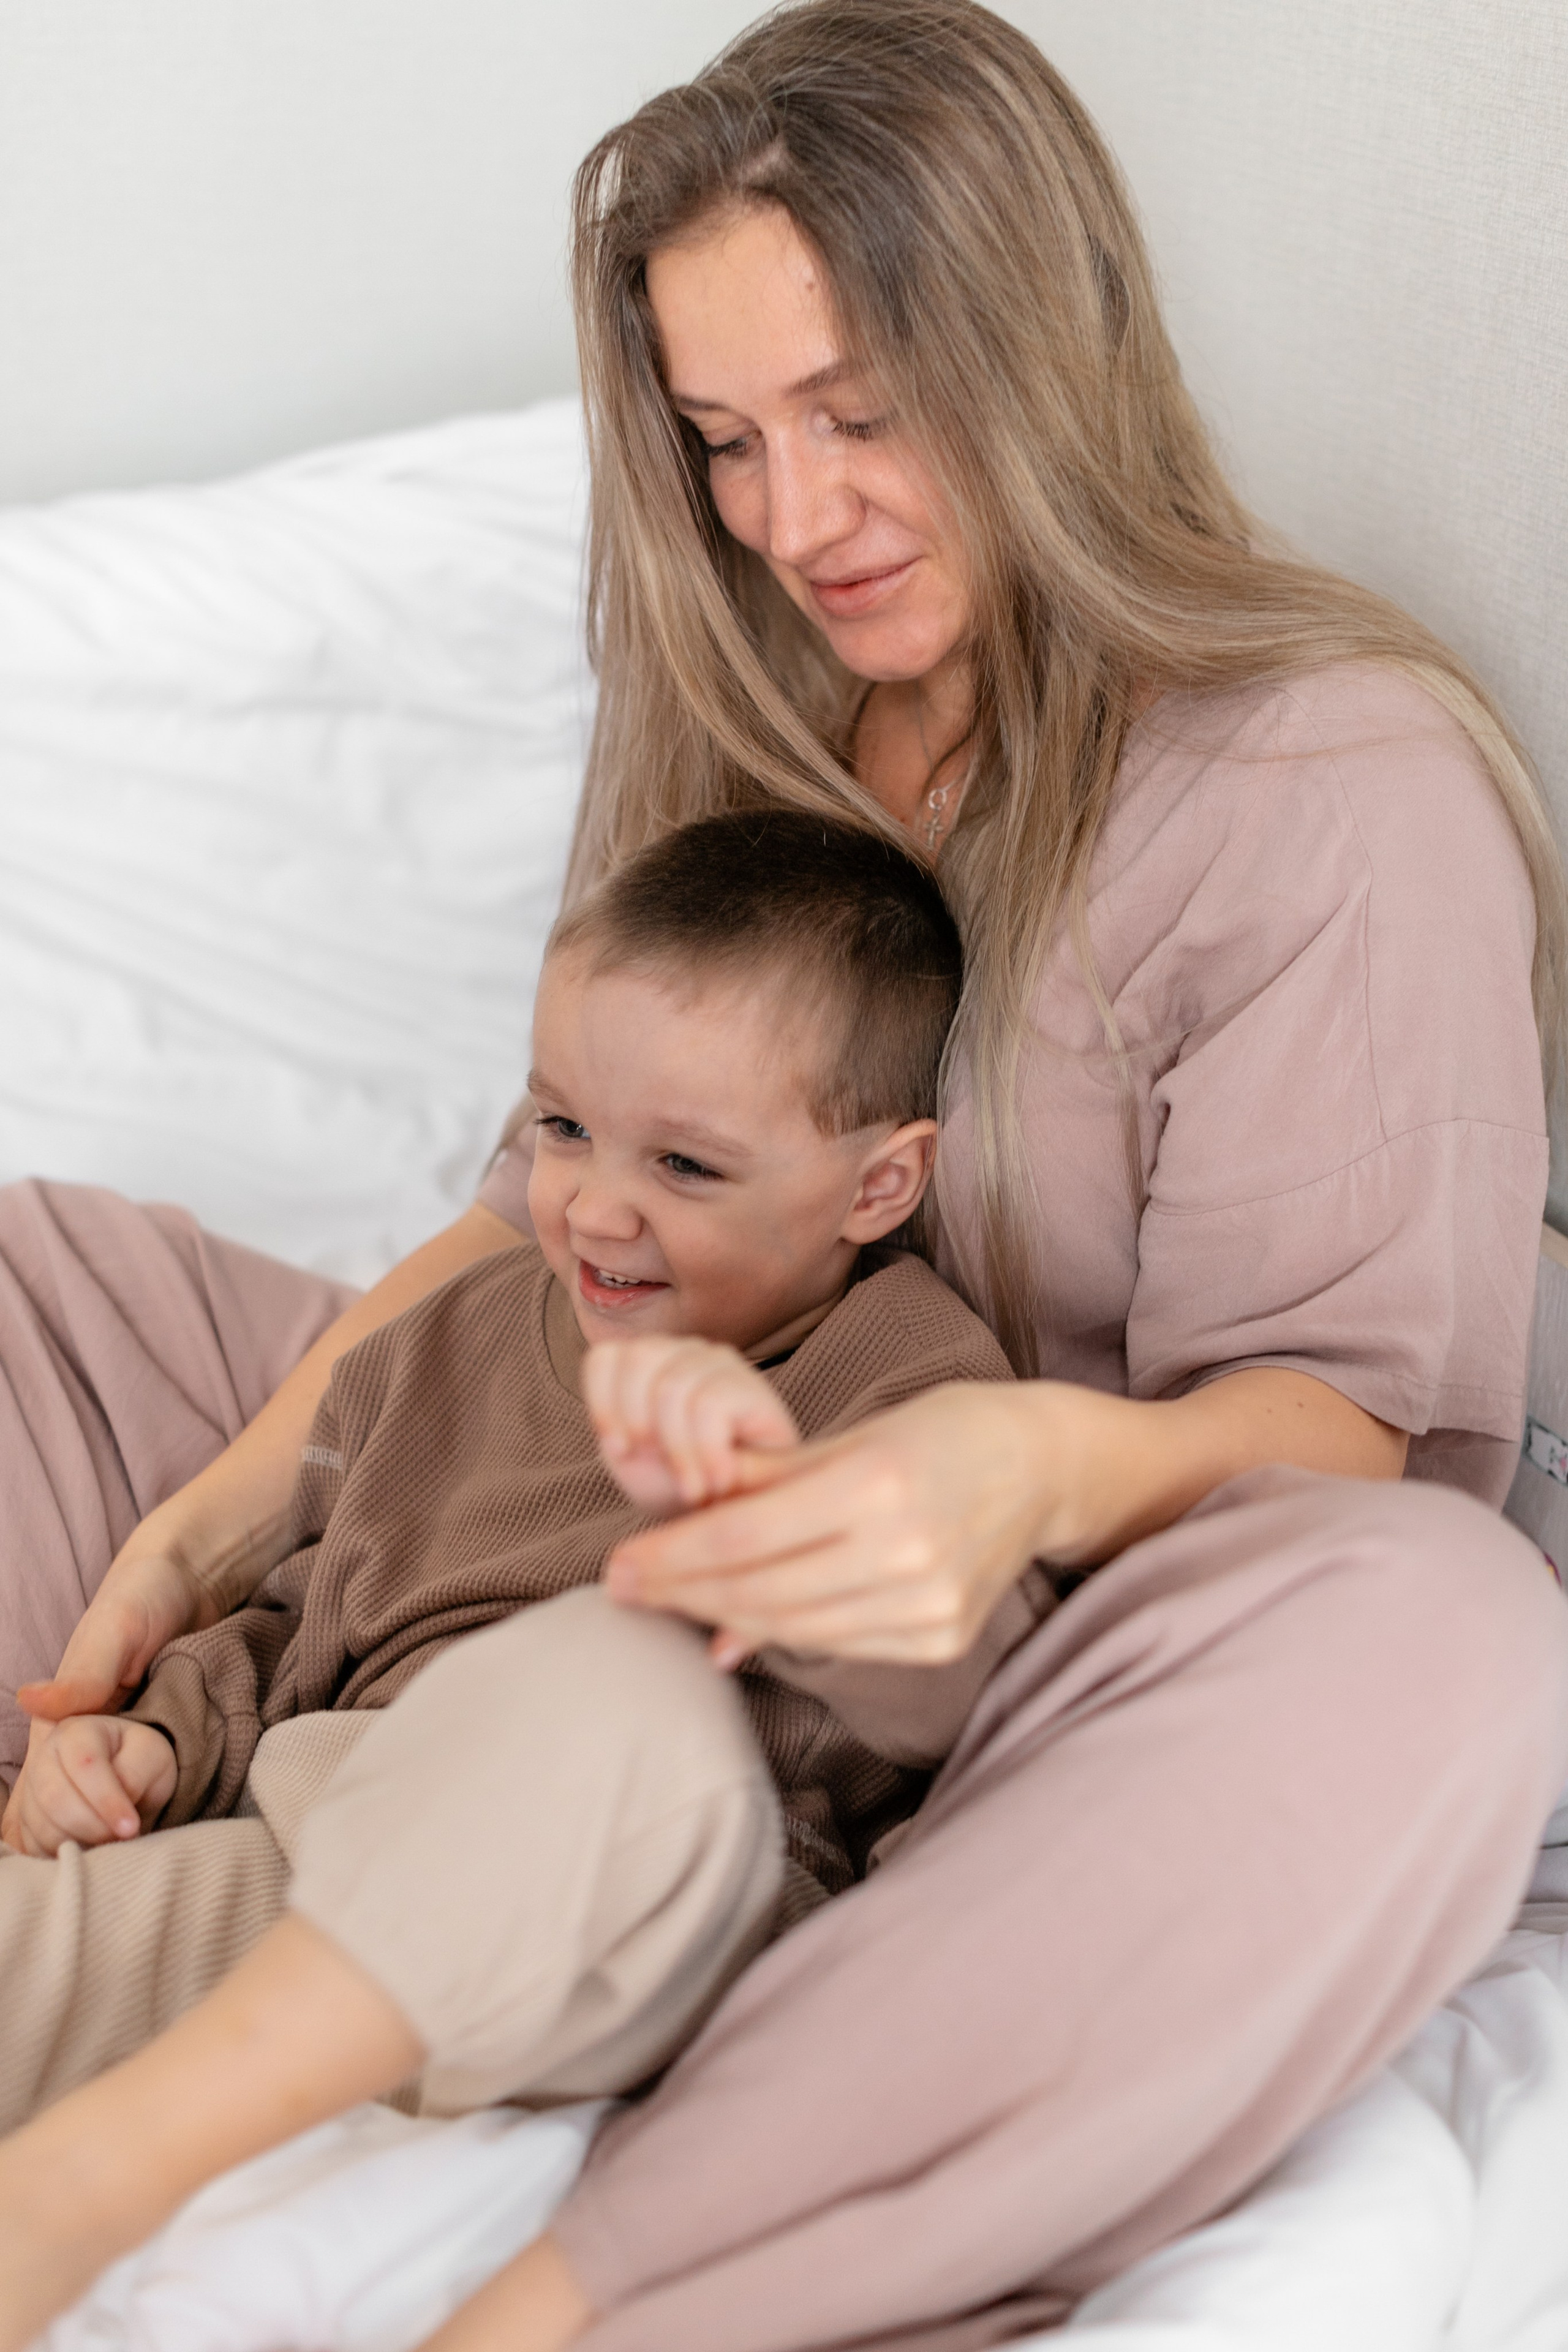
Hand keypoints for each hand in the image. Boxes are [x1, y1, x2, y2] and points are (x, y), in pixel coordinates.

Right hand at [2, 1544, 212, 1849]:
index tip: (126, 1826)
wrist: (187, 1583)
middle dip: (95, 1832)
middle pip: (63, 1812)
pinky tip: (141, 1841)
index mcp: (60, 1718)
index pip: (51, 1789)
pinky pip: (116, 1797)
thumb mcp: (118, 1629)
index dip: (83, 1815)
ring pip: (81, 1815)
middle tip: (140, 1837)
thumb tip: (28, 1701)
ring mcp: (103, 1749)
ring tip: (141, 1847)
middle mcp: (73, 1741)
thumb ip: (83, 1672)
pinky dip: (120, 1820)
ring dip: (103, 1836)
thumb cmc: (146, 1598)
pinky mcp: (133, 1749)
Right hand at [2, 1714, 176, 1857]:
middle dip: (93, 1825)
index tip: (130, 1826)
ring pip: (43, 1827)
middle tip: (120, 1837)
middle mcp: (45, 1756)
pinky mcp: (26, 1821)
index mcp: (77, 1731)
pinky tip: (89, 1845)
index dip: (107, 1799)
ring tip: (109, 1840)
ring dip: (80, 1842)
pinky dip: (65, 1854)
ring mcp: (30, 1789)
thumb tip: (117, 1813)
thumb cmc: (139, 1763)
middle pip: (56, 1798)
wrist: (124, 1778)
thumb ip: (135, 1775)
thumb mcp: (151, 1757)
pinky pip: (36, 1847)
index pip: (84, 1765)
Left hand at [584, 1335, 799, 1514]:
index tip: (620, 1451)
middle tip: (658, 1464)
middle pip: (638, 1358)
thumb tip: (618, 1431)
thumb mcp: (632, 1461)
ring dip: (675, 1449)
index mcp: (649, 1364)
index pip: (606, 1357)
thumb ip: (612, 1431)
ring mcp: (721, 1364)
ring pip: (671, 1386)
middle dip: (636, 1421)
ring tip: (691, 1485)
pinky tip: (718, 1479)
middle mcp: (684, 1353)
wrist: (737, 1515)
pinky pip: (709, 1405)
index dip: (603, 1406)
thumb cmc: (680, 1484)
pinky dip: (706, 1451)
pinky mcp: (753, 1388)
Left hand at [604, 1381, 1050, 1663]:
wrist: (1041, 1468)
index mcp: (882, 1484)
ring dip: (722, 1616)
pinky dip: (781, 1636)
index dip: (672, 1555)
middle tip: (623, 1587)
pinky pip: (838, 1645)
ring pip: (795, 1627)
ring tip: (670, 1601)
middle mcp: (910, 1552)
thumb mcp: (852, 1434)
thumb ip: (766, 1478)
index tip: (618, 1562)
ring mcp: (930, 1605)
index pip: (747, 1534)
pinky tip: (735, 1625)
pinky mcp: (941, 1639)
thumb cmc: (938, 1434)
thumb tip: (677, 1524)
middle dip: (682, 1591)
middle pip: (763, 1589)